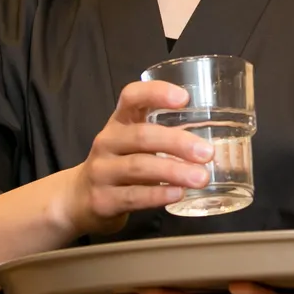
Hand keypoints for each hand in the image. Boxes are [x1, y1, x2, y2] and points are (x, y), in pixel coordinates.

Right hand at [56, 81, 212, 236]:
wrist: (78, 199)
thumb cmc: (119, 164)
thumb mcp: (134, 143)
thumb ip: (164, 135)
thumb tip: (215, 138)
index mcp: (119, 121)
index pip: (132, 96)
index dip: (156, 93)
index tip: (184, 98)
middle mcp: (107, 141)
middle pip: (142, 136)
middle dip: (177, 143)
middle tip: (207, 152)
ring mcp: (102, 171)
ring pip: (139, 167)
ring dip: (174, 171)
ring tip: (201, 177)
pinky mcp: (102, 199)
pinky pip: (132, 196)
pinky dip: (157, 195)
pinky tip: (177, 194)